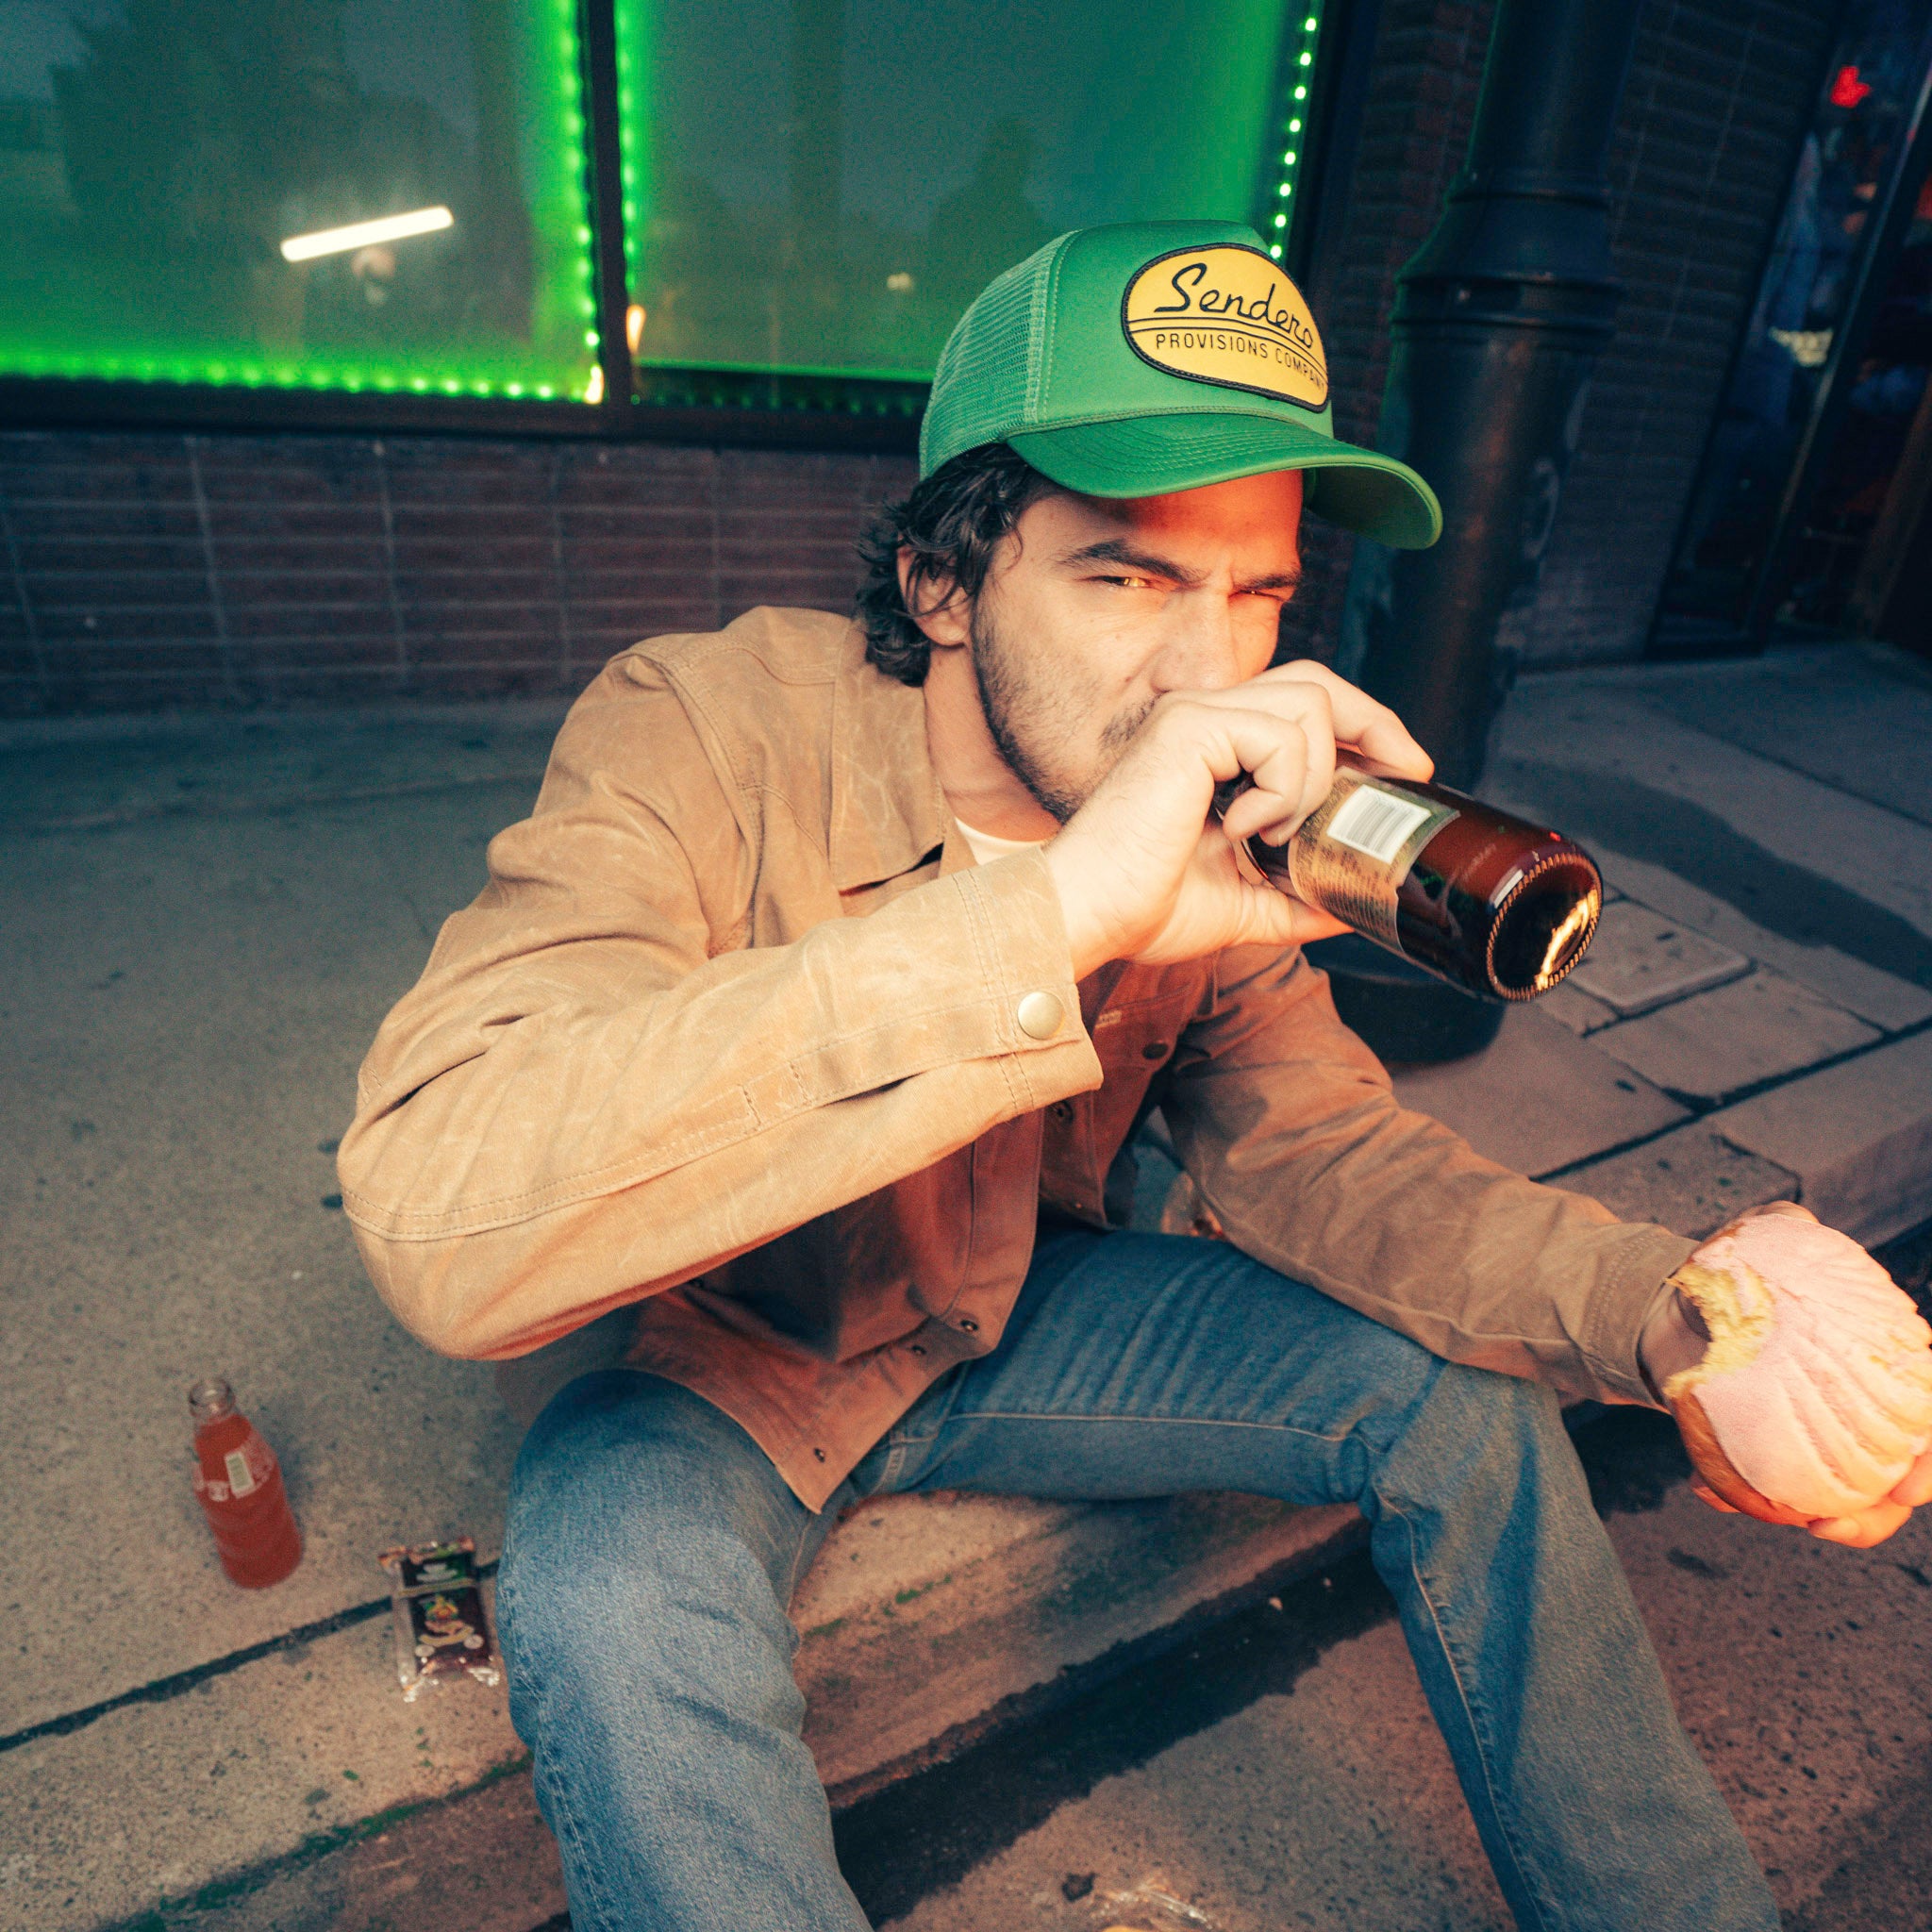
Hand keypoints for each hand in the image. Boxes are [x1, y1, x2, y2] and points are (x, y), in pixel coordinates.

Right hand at [1042, 662, 1430, 975]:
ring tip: (1278, 832)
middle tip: (1408, 770)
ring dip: (1316, 778)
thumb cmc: (1143, 908)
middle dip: (1376, 720)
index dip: (1364, 727)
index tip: (1402, 772)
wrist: (1088, 916)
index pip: (1304, 703)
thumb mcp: (1244, 905)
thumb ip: (1296, 897)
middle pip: (1315, 680)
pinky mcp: (1189, 728)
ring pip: (1309, 704)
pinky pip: (1281, 738)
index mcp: (1213, 746)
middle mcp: (1203, 717)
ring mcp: (1195, 715)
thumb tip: (1353, 908)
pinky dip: (1284, 789)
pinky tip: (1246, 829)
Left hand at [1655, 1202, 1931, 1546]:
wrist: (1684, 1305)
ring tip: (1777, 1518)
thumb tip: (1795, 1222)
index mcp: (1880, 1374)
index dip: (1927, 1467)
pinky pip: (1758, 1492)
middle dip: (1870, 1519)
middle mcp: (1858, 1419)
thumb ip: (1788, 1229)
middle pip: (1888, 1488)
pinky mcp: (1760, 1457)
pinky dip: (1736, 1498)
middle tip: (1825, 1525)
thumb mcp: (1770, 1242)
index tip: (1906, 1487)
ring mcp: (1813, 1445)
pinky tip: (1704, 1490)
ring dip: (1805, 1519)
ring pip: (1831, 1504)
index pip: (1924, 1428)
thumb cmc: (1749, 1278)